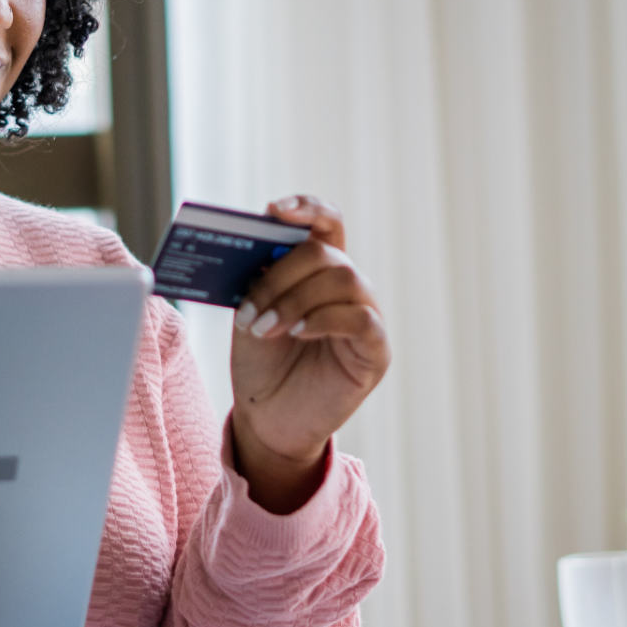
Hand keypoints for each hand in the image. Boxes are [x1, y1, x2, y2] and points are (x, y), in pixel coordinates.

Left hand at [229, 195, 389, 513]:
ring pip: (343, 279)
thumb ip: (258, 279)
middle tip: (250, 306)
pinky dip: (324, 319)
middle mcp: (348, 286)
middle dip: (282, 274)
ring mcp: (367, 315)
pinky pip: (360, 319)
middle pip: (326, 252)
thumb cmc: (262, 363)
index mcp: (319, 269)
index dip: (307, 208)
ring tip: (263, 327)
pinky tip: (297, 332)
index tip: (273, 210)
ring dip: (295, 300)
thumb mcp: (252, 312)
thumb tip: (254, 249)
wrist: (268, 419)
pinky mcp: (376, 350)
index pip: (326, 222)